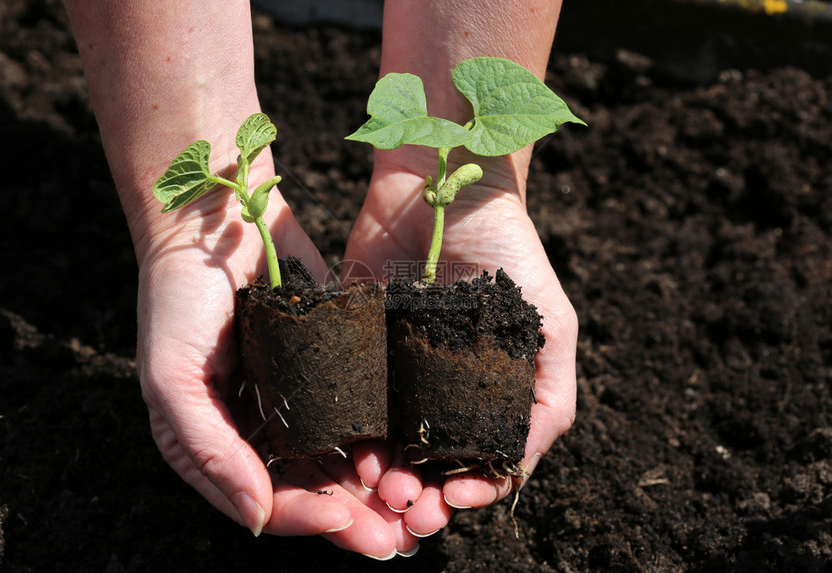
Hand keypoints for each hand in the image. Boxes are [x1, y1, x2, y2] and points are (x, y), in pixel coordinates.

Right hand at [133, 182, 408, 557]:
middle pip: (312, 489)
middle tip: (400, 540)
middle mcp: (259, 429)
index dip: (306, 518)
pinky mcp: (327, 366)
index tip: (346, 522)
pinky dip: (382, 437)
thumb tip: (257, 520)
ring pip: (342, 459)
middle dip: (354, 517)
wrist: (214, 220)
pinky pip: (358, 410)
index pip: (265, 499)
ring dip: (376, 488)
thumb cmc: (177, 298)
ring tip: (416, 509)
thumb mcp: (172, 378)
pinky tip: (412, 453)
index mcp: (216, 443)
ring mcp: (295, 398)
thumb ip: (209, 451)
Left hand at [344, 145, 577, 533]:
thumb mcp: (550, 323)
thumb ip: (549, 394)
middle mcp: (448, 389)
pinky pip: (355, 405)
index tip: (454, 499)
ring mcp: (403, 372)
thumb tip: (522, 466)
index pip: (487, 463)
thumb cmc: (509, 249)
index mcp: (495, 391)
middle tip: (408, 507)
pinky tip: (354, 450)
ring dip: (387, 475)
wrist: (442, 185)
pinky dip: (355, 435)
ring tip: (380, 485)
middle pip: (434, 465)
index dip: (475, 491)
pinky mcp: (363, 348)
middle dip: (423, 495)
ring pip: (391, 445)